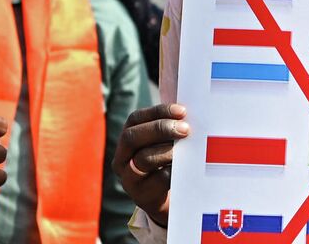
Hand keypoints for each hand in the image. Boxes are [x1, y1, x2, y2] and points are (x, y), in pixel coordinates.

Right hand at [116, 103, 189, 226]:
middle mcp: (121, 158)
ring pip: (144, 159)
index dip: (158, 112)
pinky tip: (186, 167)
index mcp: (126, 140)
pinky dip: (174, 170)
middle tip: (185, 129)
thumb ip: (169, 130)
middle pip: (132, 137)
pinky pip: (158, 179)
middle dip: (160, 129)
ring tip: (186, 149)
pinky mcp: (141, 195)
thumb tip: (187, 116)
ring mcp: (128, 178)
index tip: (182, 111)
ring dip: (168, 151)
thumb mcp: (162, 145)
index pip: (135, 119)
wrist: (164, 199)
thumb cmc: (165, 164)